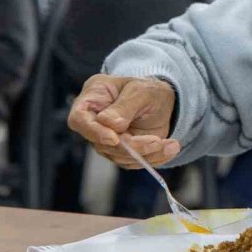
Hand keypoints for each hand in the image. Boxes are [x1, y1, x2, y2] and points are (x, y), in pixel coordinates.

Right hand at [66, 74, 180, 168]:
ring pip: (118, 156)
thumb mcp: (141, 90)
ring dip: (147, 154)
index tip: (115, 139)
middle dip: (131, 146)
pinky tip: (170, 148)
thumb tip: (110, 124)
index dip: (94, 132)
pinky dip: (153, 158)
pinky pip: (133, 162)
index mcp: (92, 97)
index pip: (79, 119)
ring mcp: (106, 139)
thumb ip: (125, 106)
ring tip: (172, 145)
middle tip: (157, 141)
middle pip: (101, 143)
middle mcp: (94, 121)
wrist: (163, 101)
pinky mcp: (121, 152)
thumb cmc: (148, 89)